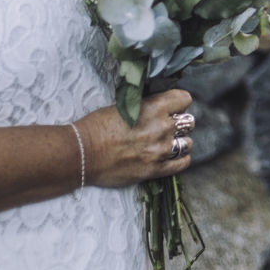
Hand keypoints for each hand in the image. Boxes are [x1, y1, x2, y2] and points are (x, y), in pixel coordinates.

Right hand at [74, 89, 193, 186]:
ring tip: (169, 143)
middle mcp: (161, 128)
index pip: (184, 99)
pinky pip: (182, 164)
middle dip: (179, 123)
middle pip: (188, 122)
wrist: (82, 153)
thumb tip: (161, 105)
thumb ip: (147, 106)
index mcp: (154, 107)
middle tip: (168, 126)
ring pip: (188, 143)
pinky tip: (173, 157)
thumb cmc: (97, 126)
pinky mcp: (155, 170)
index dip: (179, 103)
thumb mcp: (125, 105)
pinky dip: (181, 160)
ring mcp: (160, 151)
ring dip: (180, 142)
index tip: (172, 107)